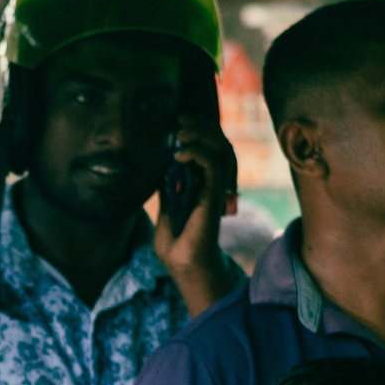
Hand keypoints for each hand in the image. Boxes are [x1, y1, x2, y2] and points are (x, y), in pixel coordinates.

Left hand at [151, 114, 237, 312]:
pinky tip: (179, 156)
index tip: (179, 120)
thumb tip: (162, 168)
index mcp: (203, 183)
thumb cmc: (176, 244)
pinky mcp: (214, 196)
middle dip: (201, 125)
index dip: (198, 128)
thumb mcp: (166, 209)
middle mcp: (213, 182)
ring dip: (201, 135)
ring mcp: (216, 188)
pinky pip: (213, 164)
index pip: (209, 146)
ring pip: (221, 148)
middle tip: (180, 119)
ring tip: (180, 134)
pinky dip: (197, 153)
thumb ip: (168, 188)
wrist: (184, 265)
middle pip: (219, 142)